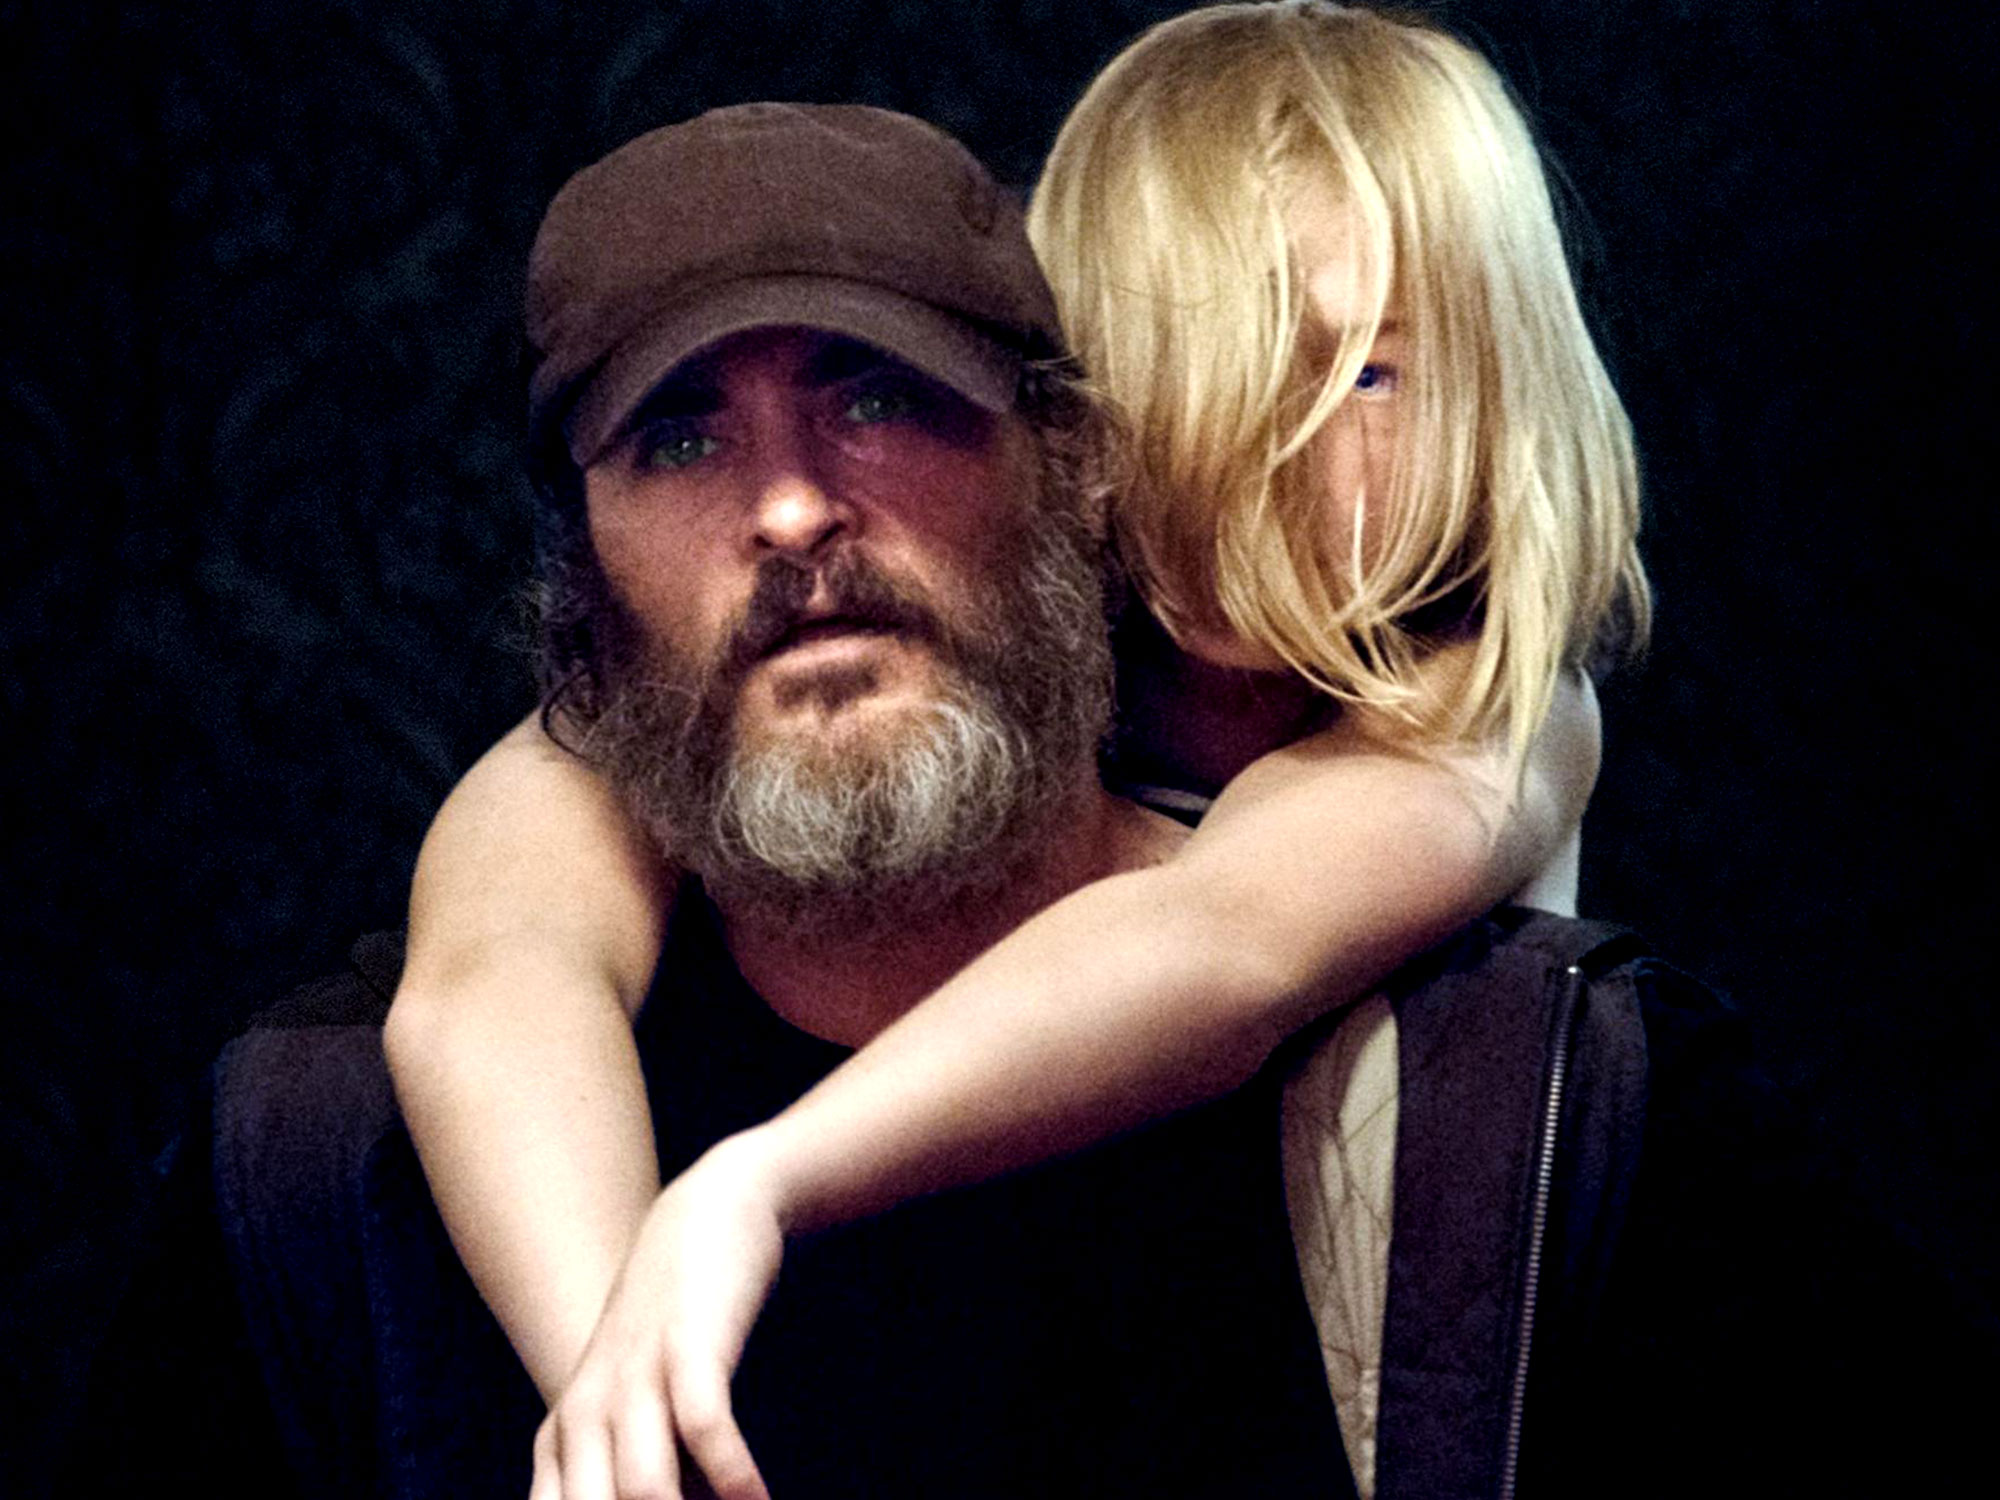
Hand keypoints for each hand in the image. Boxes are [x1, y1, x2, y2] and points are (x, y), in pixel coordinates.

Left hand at [530, 1135, 783, 1499]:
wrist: (703, 1218)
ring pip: (642, 1488)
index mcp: (560, 1443)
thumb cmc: (670, 1333)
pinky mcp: (688, 1346)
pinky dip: (733, 1475)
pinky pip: (704, 1426)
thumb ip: (627, 1478)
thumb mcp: (629, 1410)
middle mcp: (584, 1417)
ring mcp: (633, 1378)